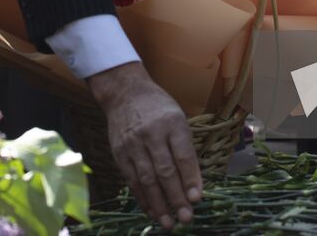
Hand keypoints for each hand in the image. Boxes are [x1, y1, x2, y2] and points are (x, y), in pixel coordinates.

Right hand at [87, 61, 201, 229]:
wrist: (125, 94)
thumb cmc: (159, 109)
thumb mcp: (178, 119)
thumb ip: (185, 149)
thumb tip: (194, 185)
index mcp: (172, 123)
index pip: (183, 155)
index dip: (190, 179)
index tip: (197, 199)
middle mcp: (152, 133)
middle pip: (165, 171)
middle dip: (176, 197)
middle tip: (186, 218)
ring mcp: (133, 144)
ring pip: (147, 180)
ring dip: (159, 204)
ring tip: (169, 223)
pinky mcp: (119, 153)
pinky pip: (132, 180)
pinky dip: (143, 198)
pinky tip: (152, 211)